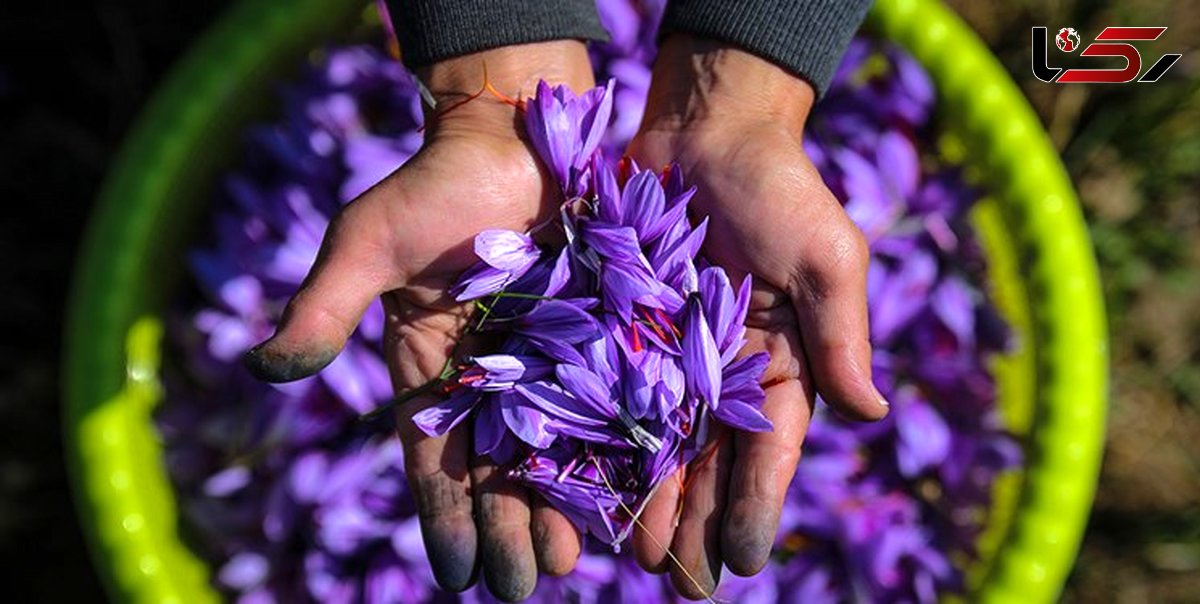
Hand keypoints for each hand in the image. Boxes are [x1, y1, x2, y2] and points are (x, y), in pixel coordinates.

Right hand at [244, 41, 593, 600]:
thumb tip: (264, 371)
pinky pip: (608, 400)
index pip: (434, 457)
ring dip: (557, 506)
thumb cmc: (434, 184)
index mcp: (431, 369)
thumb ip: (323, 306)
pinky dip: (612, 449)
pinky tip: (625, 496)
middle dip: (507, 528)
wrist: (514, 132)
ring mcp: (549, 359)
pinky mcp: (601, 333)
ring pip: (553, 448)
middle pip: (497, 468)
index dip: (445, 516)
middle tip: (522, 585)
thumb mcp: (368, 243)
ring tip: (567, 562)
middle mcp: (490, 376)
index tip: (459, 574)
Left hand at [626, 35, 888, 597]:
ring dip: (646, 498)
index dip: (756, 504)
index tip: (742, 558)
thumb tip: (872, 414)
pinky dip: (598, 438)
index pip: (770, 449)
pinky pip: (606, 392)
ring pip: (656, 441)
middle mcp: (722, 372)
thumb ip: (842, 334)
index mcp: (780, 364)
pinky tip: (582, 483)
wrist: (705, 128)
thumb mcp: (826, 256)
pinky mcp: (620, 328)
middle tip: (678, 580)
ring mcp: (668, 354)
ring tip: (632, 555)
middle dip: (695, 520)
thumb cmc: (779, 188)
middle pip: (709, 460)